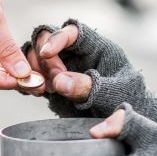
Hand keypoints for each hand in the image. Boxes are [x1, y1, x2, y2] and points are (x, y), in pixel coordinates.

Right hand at [24, 20, 156, 141]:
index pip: (74, 31)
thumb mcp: (114, 93)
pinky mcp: (53, 84)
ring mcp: (63, 67)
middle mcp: (76, 53)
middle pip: (47, 39)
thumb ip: (89, 87)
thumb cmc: (129, 101)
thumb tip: (59, 81)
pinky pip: (33, 75)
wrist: (129, 124)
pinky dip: (27, 81)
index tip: (47, 53)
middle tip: (51, 82)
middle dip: (44, 57)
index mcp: (97, 47)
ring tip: (41, 89)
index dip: (57, 38)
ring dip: (32, 69)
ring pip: (36, 56)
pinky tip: (33, 92)